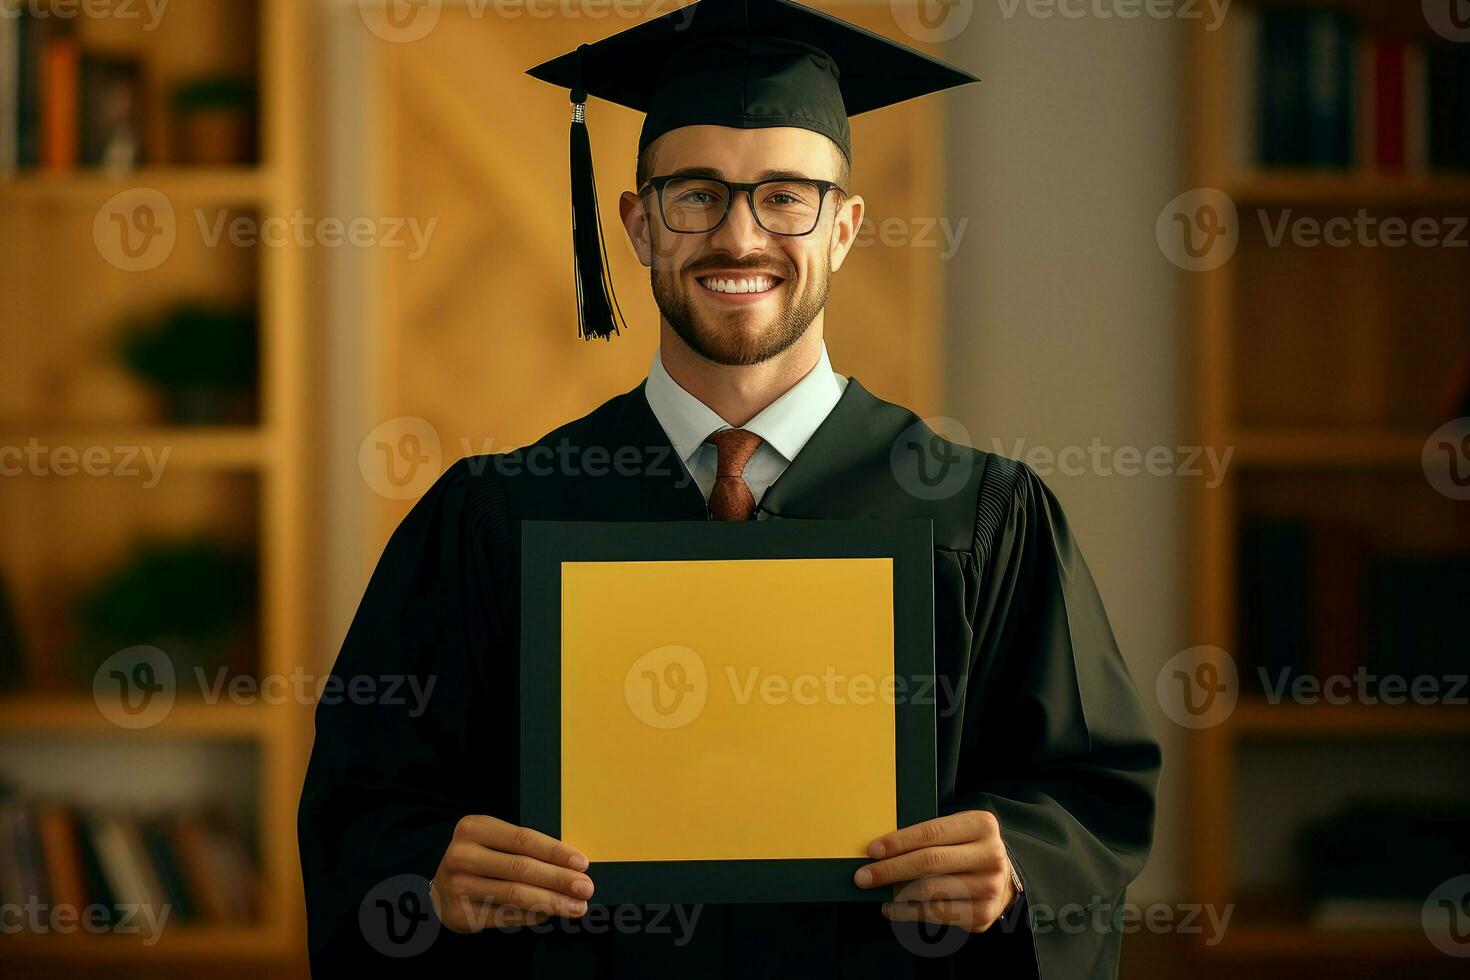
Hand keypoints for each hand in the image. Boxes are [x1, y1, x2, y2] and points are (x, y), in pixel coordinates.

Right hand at [429, 815, 593, 932]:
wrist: (439, 889)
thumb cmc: (480, 859)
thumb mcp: (494, 841)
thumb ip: (524, 848)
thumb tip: (572, 865)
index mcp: (474, 828)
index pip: (523, 840)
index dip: (555, 852)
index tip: (582, 863)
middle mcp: (463, 855)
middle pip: (521, 869)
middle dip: (559, 880)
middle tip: (586, 888)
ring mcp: (458, 886)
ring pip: (516, 895)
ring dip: (552, 902)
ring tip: (576, 906)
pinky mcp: (461, 913)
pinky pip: (506, 916)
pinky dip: (532, 916)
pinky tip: (549, 914)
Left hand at [856, 810, 1016, 932]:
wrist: (1004, 876)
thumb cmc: (967, 848)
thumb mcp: (957, 830)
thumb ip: (929, 836)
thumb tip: (881, 850)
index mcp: (981, 825)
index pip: (931, 833)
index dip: (899, 842)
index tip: (872, 850)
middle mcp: (990, 856)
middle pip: (929, 863)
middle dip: (890, 870)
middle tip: (862, 876)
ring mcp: (989, 888)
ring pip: (931, 891)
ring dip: (897, 893)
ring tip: (876, 890)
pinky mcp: (983, 914)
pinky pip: (937, 915)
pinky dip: (909, 912)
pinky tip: (893, 907)